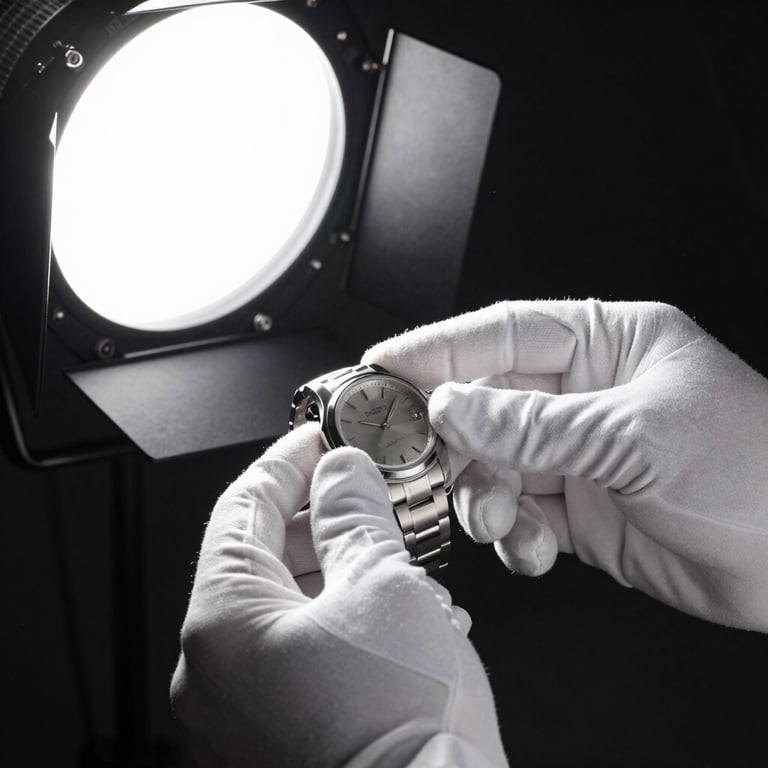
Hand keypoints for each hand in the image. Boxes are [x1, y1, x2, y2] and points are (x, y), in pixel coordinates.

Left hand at [170, 424, 507, 767]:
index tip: (319, 438)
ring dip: (337, 567)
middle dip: (320, 516)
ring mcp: (241, 712)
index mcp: (223, 625)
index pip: (243, 508)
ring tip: (392, 552)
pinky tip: (388, 610)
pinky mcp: (273, 737)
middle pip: (261, 557)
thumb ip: (353, 513)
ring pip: (284, 605)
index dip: (287, 463)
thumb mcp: (383, 584)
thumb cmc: (405, 725)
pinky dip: (336, 616)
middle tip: (365, 489)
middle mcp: (214, 674)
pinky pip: (295, 650)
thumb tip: (342, 473)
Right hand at [363, 300, 767, 631]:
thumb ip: (535, 426)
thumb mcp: (637, 438)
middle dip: (452, 435)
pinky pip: (520, 514)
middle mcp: (588, 395)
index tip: (383, 364)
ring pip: (494, 462)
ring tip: (495, 515)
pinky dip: (513, 534)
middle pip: (487, 401)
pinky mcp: (581, 509)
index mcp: (609, 346)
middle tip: (418, 459)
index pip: (504, 332)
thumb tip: (452, 407)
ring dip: (481, 491)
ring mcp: (581, 454)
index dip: (439, 347)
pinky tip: (533, 546)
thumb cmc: (757, 475)